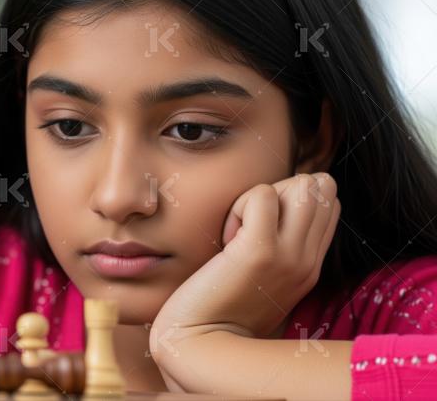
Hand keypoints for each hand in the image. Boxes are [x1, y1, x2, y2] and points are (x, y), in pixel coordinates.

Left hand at [149, 173, 340, 353]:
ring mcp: (289, 256)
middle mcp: (307, 260)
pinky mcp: (259, 251)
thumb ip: (277, 244)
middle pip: (319, 187)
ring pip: (300, 185)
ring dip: (262, 196)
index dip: (291, 198)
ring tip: (239, 229)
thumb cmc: (218, 305)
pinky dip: (240, 205)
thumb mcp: (261, 274)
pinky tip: (226, 238)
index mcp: (310, 265)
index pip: (327, 201)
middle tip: (250, 224)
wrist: (200, 344)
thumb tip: (273, 201)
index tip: (261, 225)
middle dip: (281, 190)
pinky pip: (262, 194)